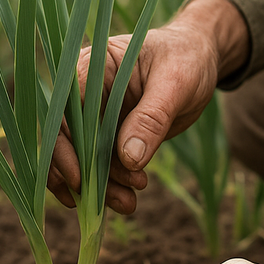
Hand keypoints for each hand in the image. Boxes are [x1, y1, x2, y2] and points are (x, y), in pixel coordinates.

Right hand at [48, 0, 248, 213]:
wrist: (199, 62)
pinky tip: (127, 199)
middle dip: (84, 175)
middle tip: (113, 199)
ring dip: (100, 186)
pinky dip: (110, 185)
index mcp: (92, 67)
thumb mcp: (176, 83)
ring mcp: (96, 115)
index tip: (80, 180)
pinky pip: (101, 164)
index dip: (64, 146)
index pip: (64, 109)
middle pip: (66, 139)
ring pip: (83, 158)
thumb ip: (151, 118)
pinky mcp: (110, 134)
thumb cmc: (186, 60)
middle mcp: (86, 92)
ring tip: (129, 203)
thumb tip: (128, 157)